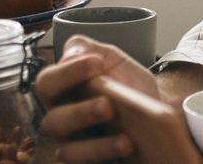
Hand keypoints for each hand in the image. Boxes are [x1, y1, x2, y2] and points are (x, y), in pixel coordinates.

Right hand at [36, 35, 159, 162]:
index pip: (47, 82)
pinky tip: (125, 146)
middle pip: (53, 120)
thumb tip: (69, 54)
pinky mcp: (87, 162)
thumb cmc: (126, 84)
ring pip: (68, 150)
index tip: (97, 63)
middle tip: (107, 104)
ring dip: (96, 145)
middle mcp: (60, 120)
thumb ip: (88, 49)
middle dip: (81, 113)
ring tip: (123, 136)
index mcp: (61, 91)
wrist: (155, 109)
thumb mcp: (112, 59)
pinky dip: (105, 155)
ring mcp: (73, 145)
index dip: (68, 73)